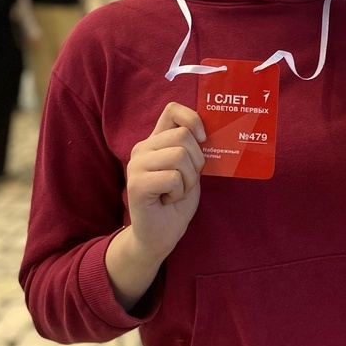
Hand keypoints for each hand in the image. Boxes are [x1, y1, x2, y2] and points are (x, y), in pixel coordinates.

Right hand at [106, 104, 205, 309]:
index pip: (172, 110)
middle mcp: (142, 148)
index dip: (193, 118)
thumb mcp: (190, 169)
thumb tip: (209, 130)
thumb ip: (192, 148)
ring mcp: (137, 165)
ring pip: (180, 155)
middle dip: (196, 162)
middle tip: (186, 182)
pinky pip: (173, 177)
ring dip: (188, 180)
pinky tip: (167, 200)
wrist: (160, 235)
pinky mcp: (137, 183)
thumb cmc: (176, 201)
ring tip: (176, 192)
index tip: (203, 139)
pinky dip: (179, 192)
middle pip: (183, 136)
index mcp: (156, 140)